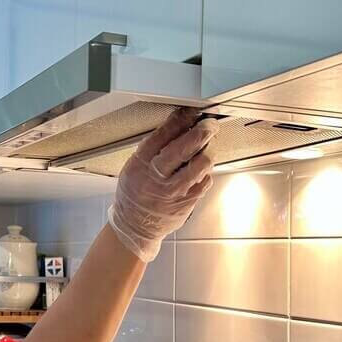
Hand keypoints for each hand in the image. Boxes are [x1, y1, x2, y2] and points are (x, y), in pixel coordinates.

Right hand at [107, 108, 217, 261]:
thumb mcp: (131, 169)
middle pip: (184, 147)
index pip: (162, 135)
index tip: (189, 113)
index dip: (179, 120)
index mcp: (139, 166)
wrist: (134, 227)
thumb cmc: (133, 197)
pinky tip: (200, 170)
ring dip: (208, 151)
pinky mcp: (187, 202)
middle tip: (209, 125)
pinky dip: (205, 172)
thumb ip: (150, 151)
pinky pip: (204, 180)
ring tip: (207, 148)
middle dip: (202, 131)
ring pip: (200, 163)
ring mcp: (173, 191)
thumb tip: (176, 128)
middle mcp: (156, 178)